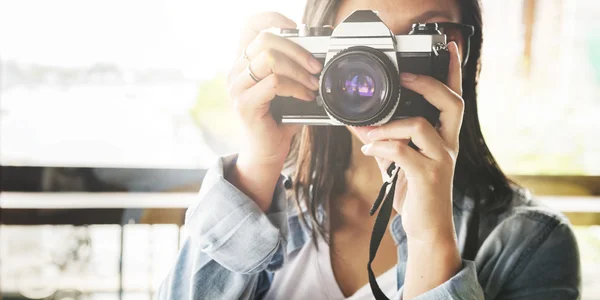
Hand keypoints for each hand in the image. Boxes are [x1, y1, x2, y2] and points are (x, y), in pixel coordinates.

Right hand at [225, 12, 321, 211]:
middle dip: (297, 48)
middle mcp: (235, 71)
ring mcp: (237, 87)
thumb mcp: (287, 87)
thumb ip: (293, 68)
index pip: (250, 25)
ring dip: (299, 70)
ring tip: (313, 84)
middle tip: (315, 66)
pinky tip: (307, 96)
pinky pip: (274, 82)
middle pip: (264, 38)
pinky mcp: (244, 104)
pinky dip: (296, 87)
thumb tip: (318, 52)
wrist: (268, 152)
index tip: (297, 28)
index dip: (273, 19)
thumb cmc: (279, 119)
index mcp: (243, 62)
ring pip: (269, 59)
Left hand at [358, 41, 463, 242]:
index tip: (448, 48)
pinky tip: (369, 150)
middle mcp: (448, 145)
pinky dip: (380, 146)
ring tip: (367, 132)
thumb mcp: (398, 163)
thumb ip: (384, 141)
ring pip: (419, 125)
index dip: (453, 72)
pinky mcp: (428, 177)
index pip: (454, 98)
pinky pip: (402, 152)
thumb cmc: (416, 194)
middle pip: (451, 103)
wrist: (427, 230)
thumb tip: (359, 124)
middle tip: (403, 77)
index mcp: (445, 138)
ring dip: (387, 125)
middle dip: (426, 83)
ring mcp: (441, 161)